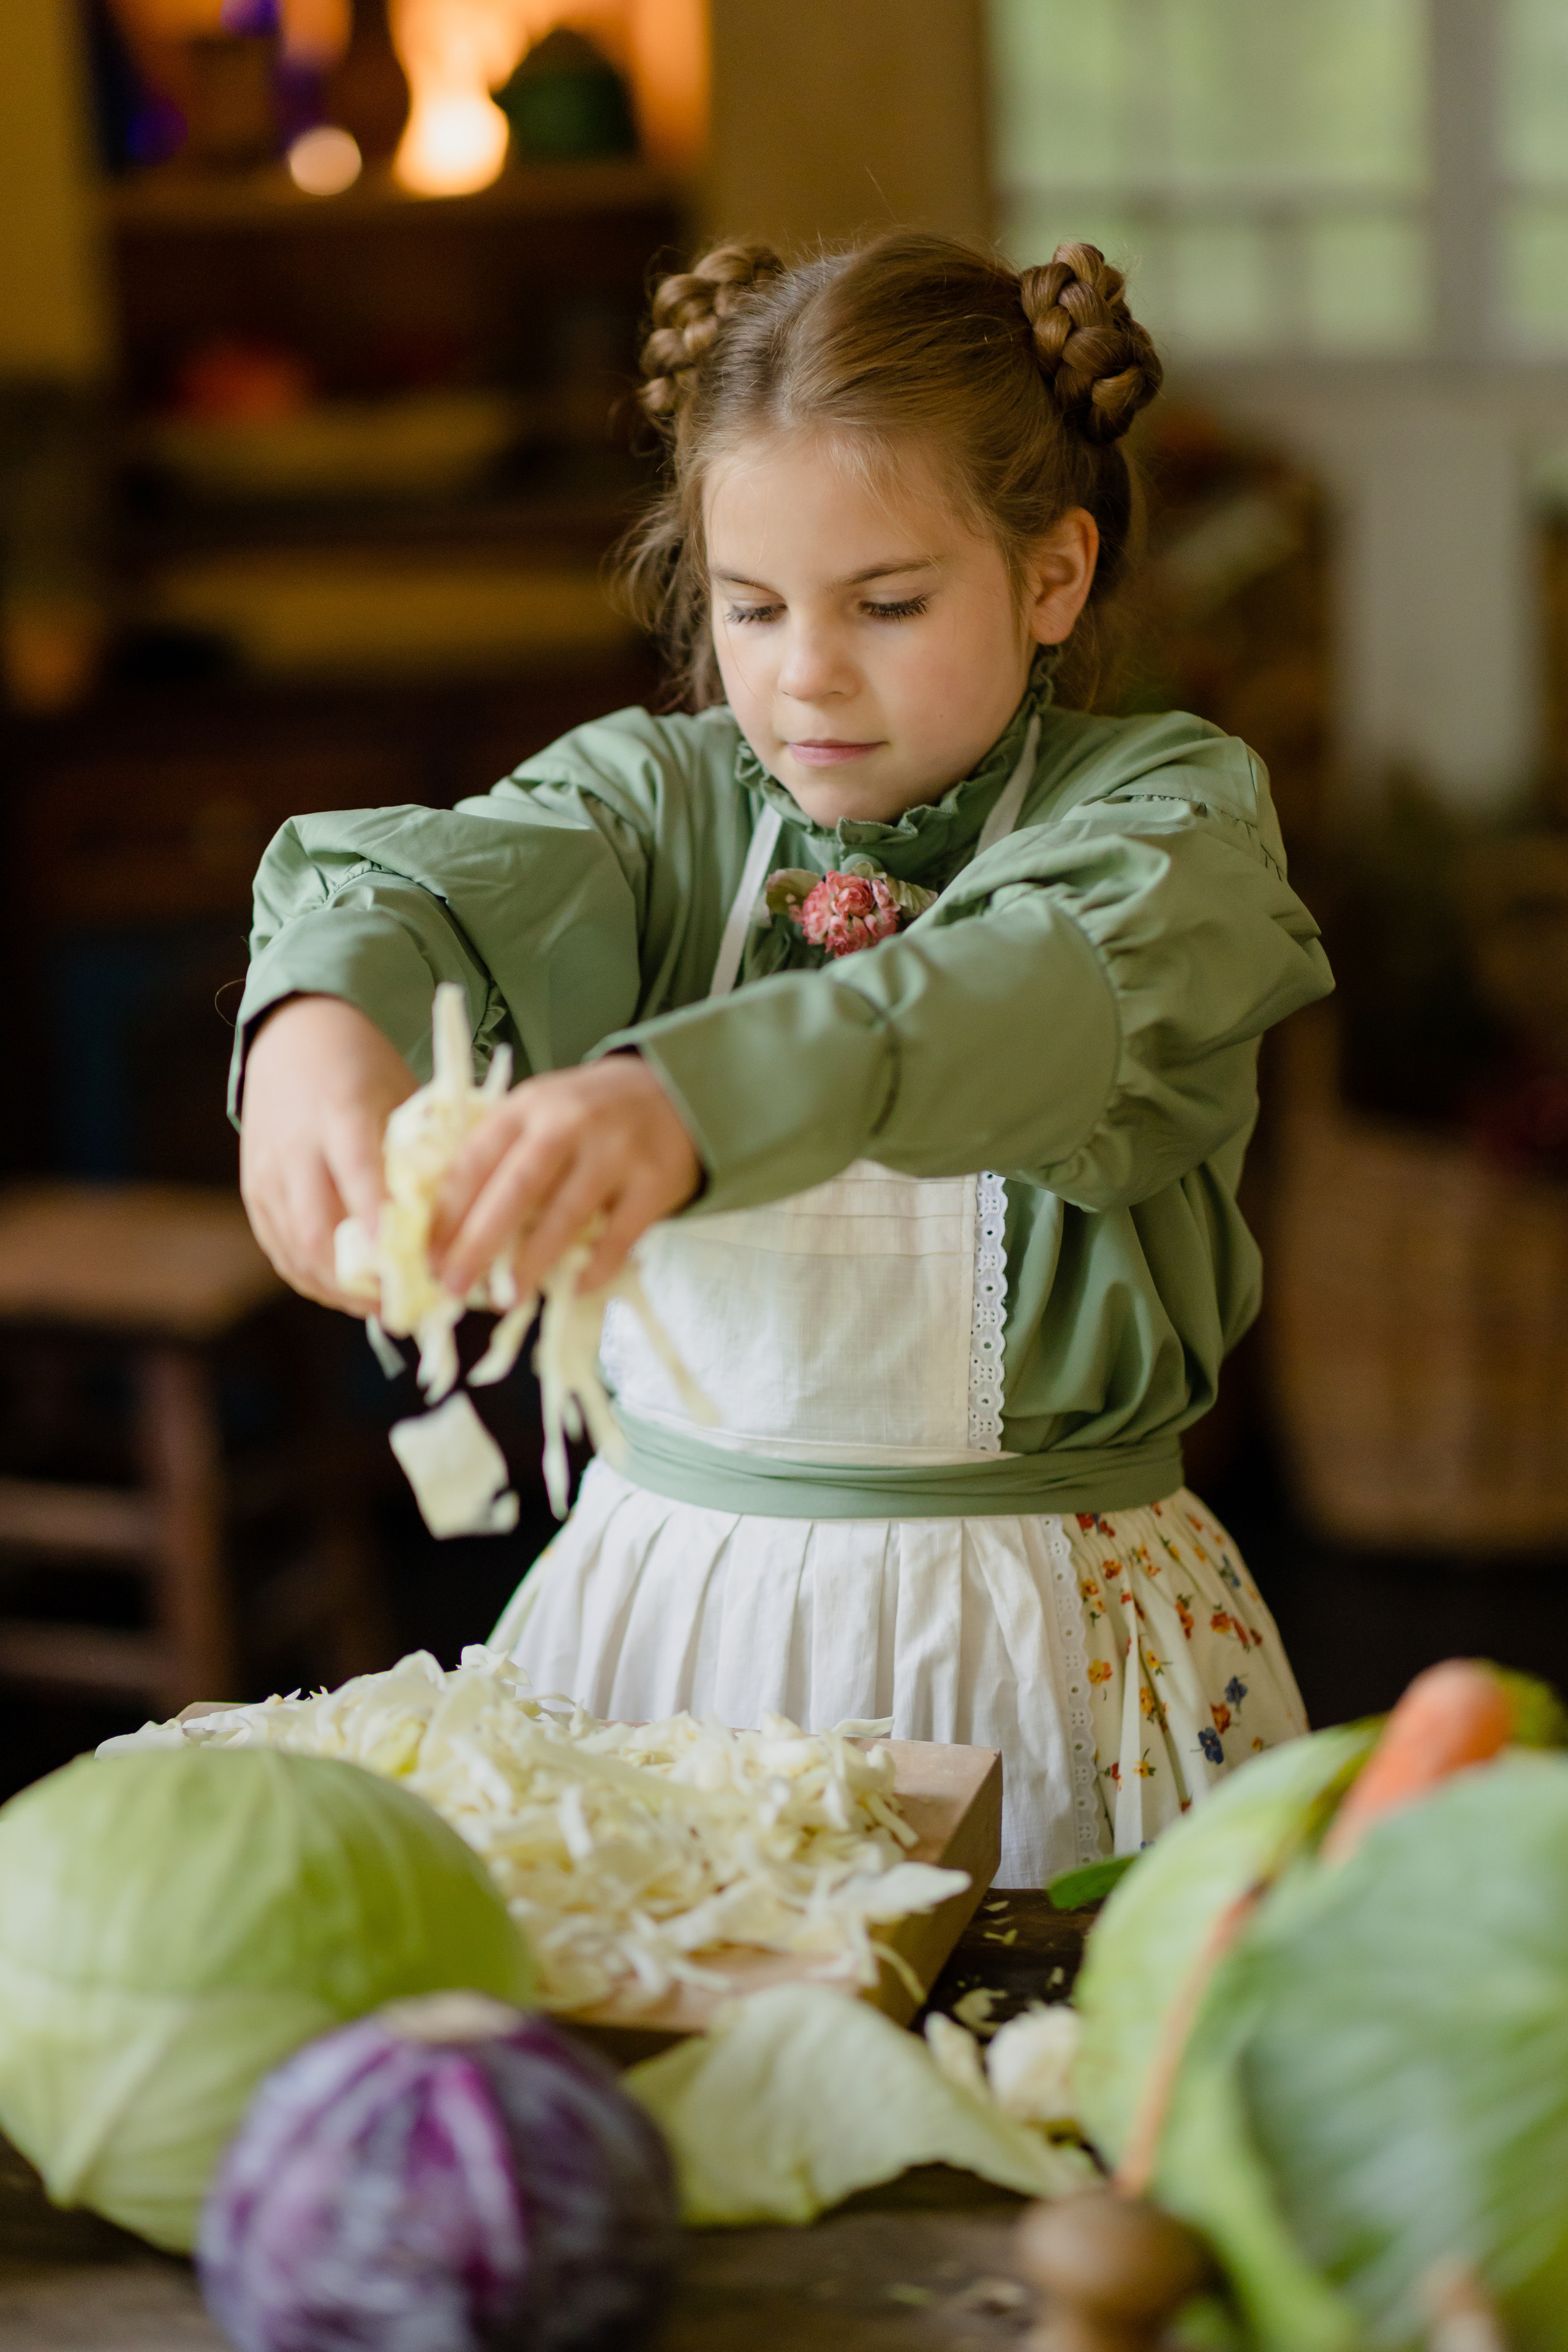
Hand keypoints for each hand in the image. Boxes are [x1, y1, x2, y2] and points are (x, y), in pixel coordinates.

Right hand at [239, 995, 415, 1311]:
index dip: (375, 1218)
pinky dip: (315, 1279)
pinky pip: (281, 1251)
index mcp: (339, 1111)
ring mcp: (268, 1174)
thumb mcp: (401, 1094)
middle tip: (404, 1307)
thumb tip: (457, 1221)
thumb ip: (421, 1153)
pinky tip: (350, 1294)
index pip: (355, 1171)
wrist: (292, 1037)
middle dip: (359, 1280)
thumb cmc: (364, 1068)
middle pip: (315, 1228)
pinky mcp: (255, 1192)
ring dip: (339, 1290)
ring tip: (383, 1310)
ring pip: (296, 1250)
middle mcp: (295, 1148)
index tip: (400, 1262)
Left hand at [431, 1056, 700, 1300]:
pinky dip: (594, 1267)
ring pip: (565, 1215)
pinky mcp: (655, 1181)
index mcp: (528, 1106)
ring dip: (531, 1263)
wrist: (674, 1091)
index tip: (429, 1256)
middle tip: (453, 1285)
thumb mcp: (538, 1111)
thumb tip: (446, 1227)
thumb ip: (499, 1153)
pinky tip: (573, 1288)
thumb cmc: (589, 1113)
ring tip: (506, 1298)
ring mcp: (616, 1152)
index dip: (449, 1213)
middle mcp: (570, 1123)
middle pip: (516, 1189)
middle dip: (479, 1242)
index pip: (476, 1160)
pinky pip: (618, 1236)